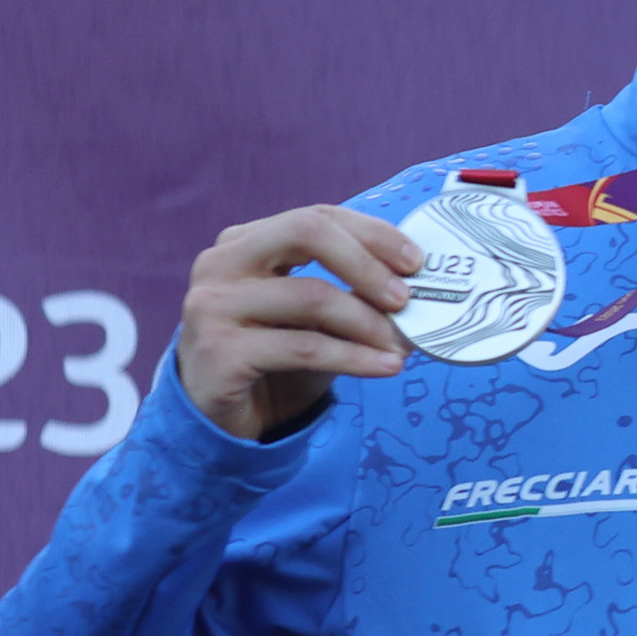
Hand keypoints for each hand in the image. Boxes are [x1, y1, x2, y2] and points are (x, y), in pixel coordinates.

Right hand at [176, 204, 423, 441]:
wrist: (226, 418)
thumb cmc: (276, 357)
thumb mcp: (319, 318)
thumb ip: (356, 293)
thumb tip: (423, 287)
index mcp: (245, 242)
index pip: (317, 217)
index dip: (373, 234)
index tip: (416, 262)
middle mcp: (221, 263)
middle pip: (307, 233)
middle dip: (367, 263)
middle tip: (406, 298)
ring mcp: (212, 305)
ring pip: (312, 296)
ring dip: (370, 323)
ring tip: (402, 347)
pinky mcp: (218, 350)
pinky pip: (304, 347)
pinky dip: (355, 357)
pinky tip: (386, 367)